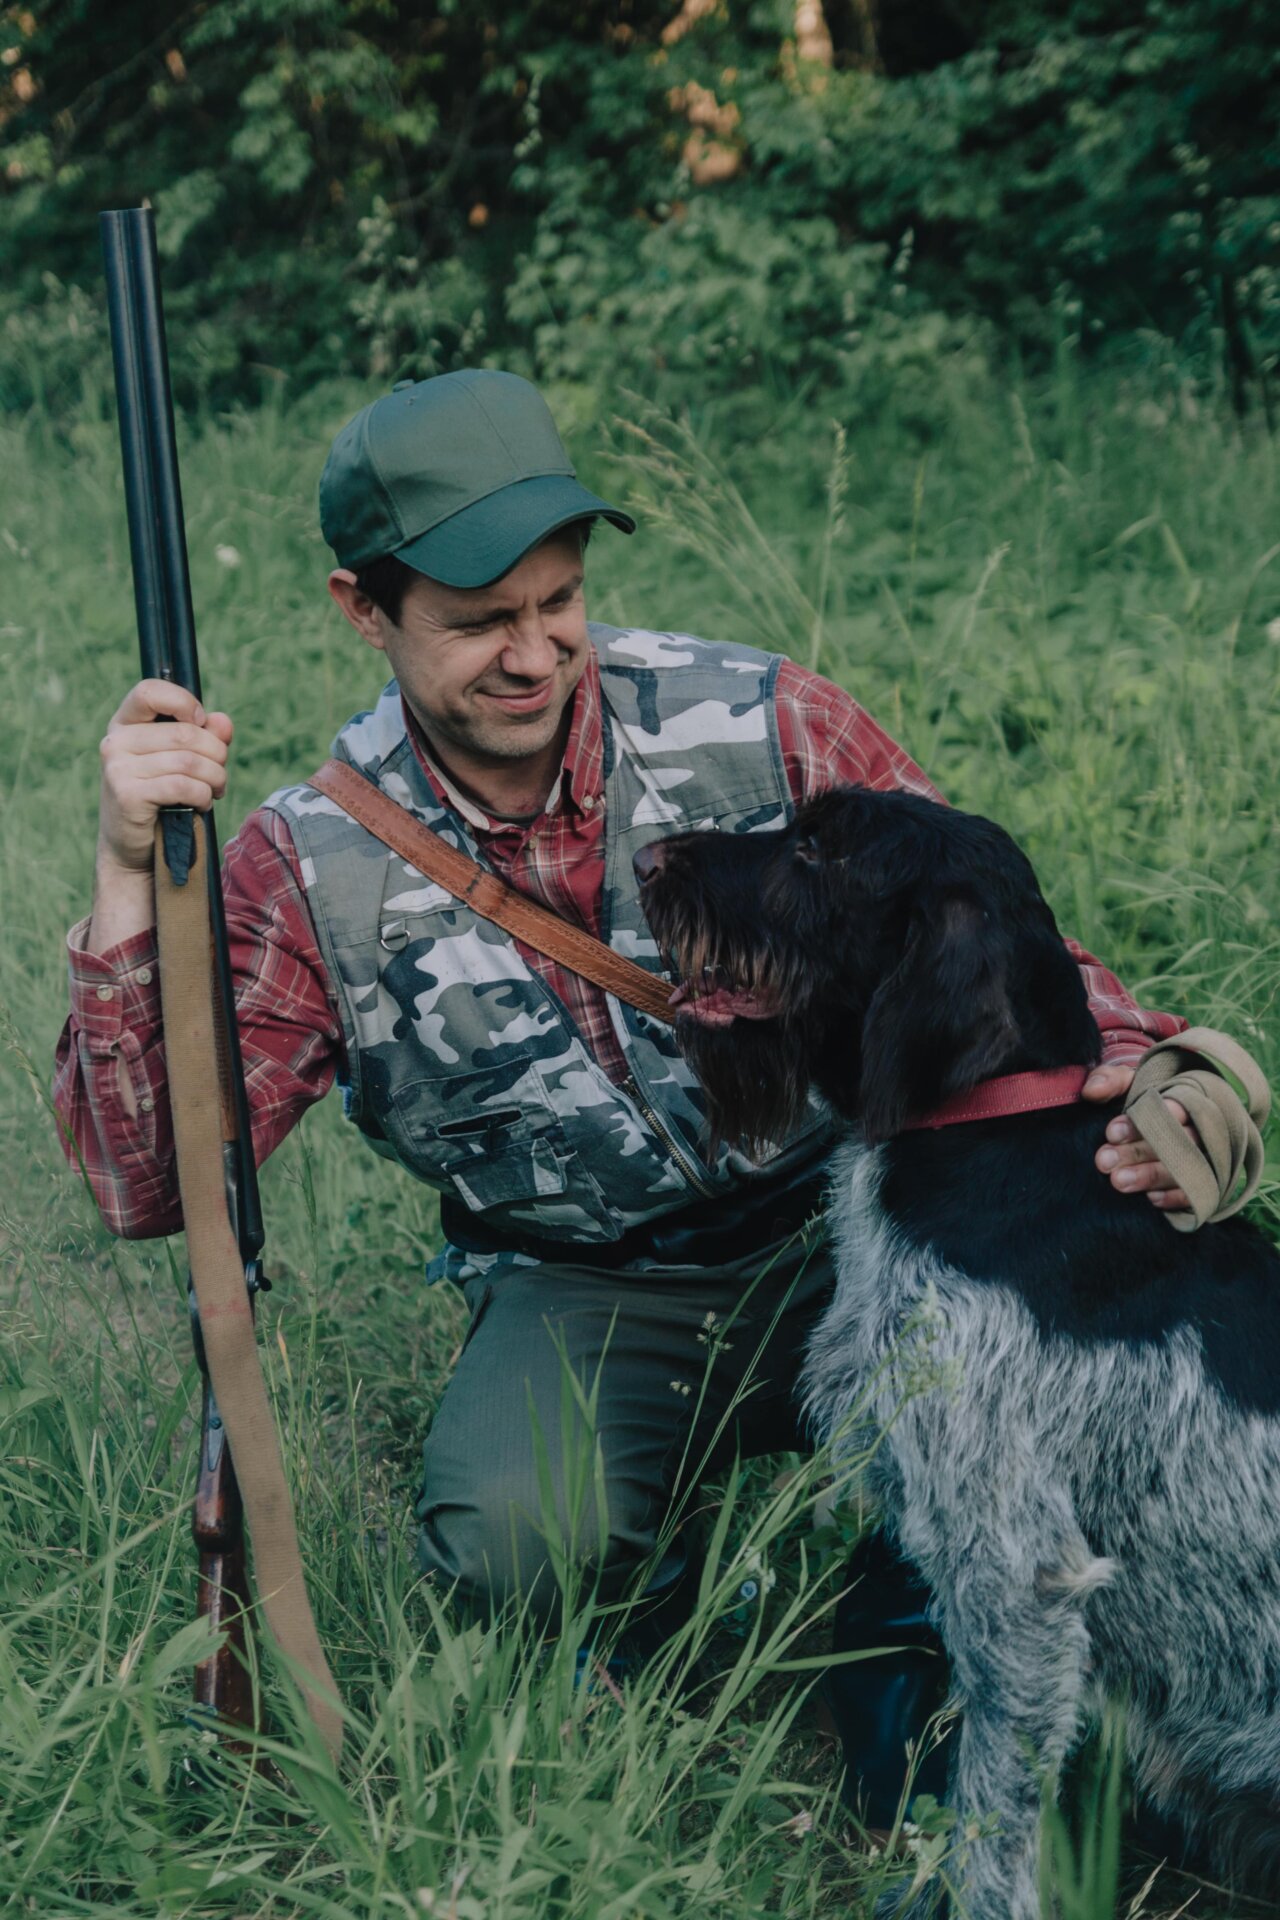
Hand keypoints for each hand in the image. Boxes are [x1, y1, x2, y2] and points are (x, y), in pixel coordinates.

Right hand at [97, 678, 232, 873]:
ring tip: (215, 791)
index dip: (184, 702)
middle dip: (216, 754)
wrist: (133, 847)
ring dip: (215, 778)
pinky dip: (203, 796)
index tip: (200, 722)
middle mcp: (116, 741)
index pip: (149, 691)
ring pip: (189, 761)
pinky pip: (183, 786)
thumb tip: (222, 722)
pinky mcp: (127, 795)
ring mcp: (117, 768)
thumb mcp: (181, 760)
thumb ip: (204, 736)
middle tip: (219, 774)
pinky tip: (202, 804)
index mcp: (125, 724)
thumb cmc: (161, 798)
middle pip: (185, 733)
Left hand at [1082, 1062, 1194, 1211]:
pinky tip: (1150, 1198)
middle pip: (1178, 1140)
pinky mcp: (1208, 1182)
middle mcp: (1202, 1127)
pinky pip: (1198, 1192)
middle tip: (1104, 1161)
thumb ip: (1110, 1080)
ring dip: (1151, 1175)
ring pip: (1187, 1167)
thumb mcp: (1127, 1083)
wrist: (1159, 1126)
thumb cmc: (1143, 1101)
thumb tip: (1091, 1091)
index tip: (1111, 1133)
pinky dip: (1175, 1196)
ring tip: (1118, 1181)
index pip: (1174, 1106)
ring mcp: (1208, 1156)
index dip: (1144, 1122)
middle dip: (1139, 1151)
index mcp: (1186, 1096)